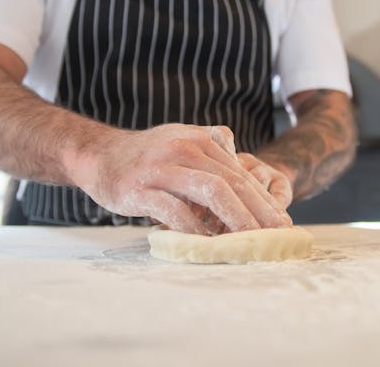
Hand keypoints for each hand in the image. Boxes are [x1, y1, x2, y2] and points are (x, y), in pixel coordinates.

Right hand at [64, 124, 292, 234]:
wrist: (98, 154)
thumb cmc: (145, 154)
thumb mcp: (182, 138)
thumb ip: (212, 145)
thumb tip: (241, 164)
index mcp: (198, 140)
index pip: (238, 172)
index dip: (262, 198)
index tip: (281, 221)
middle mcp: (183, 150)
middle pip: (230, 181)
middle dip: (258, 210)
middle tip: (277, 233)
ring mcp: (162, 169)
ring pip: (209, 192)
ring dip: (235, 218)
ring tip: (251, 239)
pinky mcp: (141, 190)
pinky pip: (174, 210)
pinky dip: (194, 227)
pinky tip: (208, 242)